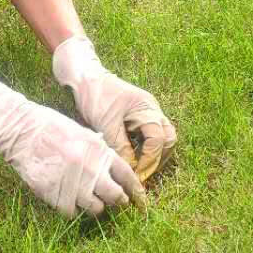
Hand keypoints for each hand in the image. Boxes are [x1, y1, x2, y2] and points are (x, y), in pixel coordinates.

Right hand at [0, 76, 145, 216]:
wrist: (21, 130)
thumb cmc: (51, 127)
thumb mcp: (81, 132)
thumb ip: (99, 151)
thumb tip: (113, 168)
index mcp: (99, 151)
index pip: (127, 176)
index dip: (136, 190)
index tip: (139, 200)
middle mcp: (90, 169)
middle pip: (116, 197)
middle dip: (119, 201)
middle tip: (116, 202)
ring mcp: (73, 183)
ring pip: (96, 209)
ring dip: (95, 207)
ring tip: (88, 200)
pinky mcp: (55, 194)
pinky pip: (72, 213)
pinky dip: (72, 210)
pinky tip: (68, 200)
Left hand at [53, 37, 176, 183]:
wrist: (85, 78)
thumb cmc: (96, 97)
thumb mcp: (106, 124)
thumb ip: (121, 147)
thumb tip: (131, 170)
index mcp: (147, 109)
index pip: (158, 140)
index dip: (149, 160)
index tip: (137, 174)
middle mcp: (152, 110)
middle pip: (168, 139)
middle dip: (158, 159)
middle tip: (143, 175)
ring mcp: (147, 112)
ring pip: (161, 137)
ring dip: (153, 154)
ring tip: (139, 169)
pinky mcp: (139, 116)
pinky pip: (149, 134)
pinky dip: (145, 148)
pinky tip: (133, 158)